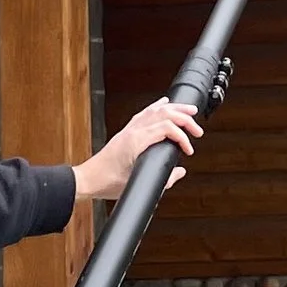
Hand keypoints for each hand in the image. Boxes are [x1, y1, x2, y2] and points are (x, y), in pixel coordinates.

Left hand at [73, 96, 201, 208]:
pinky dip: (157, 107)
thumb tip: (179, 172)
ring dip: (174, 109)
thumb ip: (163, 179)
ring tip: (189, 110)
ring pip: (155, 110)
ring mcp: (129, 129)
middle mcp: (133, 131)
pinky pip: (145, 113)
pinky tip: (164, 104)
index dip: (182, 138)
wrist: (88, 179)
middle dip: (184, 118)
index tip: (189, 151)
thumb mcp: (138, 183)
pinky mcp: (126, 132)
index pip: (167, 128)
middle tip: (197, 129)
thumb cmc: (108, 182)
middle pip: (164, 114)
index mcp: (136, 140)